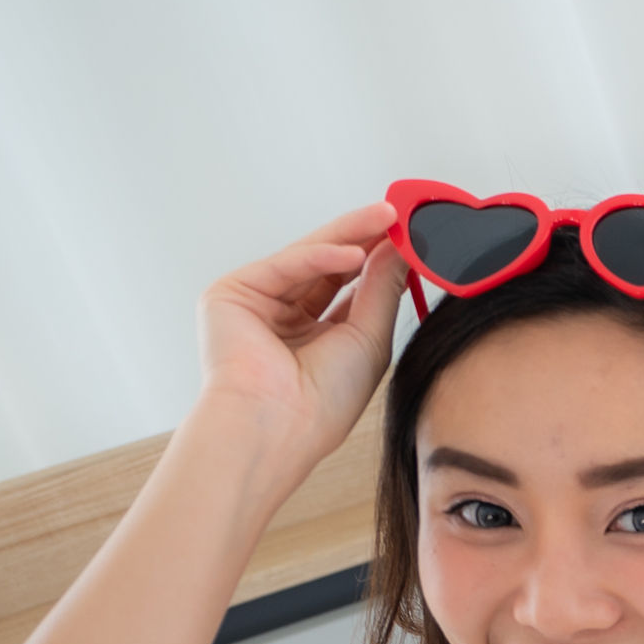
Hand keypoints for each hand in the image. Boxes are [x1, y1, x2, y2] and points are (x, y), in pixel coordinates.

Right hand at [191, 199, 407, 496]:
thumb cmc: (321, 403)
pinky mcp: (232, 293)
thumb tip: (398, 250)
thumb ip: (381, 290)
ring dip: (350, 235)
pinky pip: (286, 266)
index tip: (411, 238)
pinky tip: (356, 251)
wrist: (277, 428)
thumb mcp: (369, 339)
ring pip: (309, 258)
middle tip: (401, 214)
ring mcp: (256, 303)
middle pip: (329, 266)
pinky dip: (321, 256)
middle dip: (366, 238)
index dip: (379, 260)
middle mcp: (283, 318)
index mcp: (313, 336)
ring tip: (388, 218)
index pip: (349, 286)